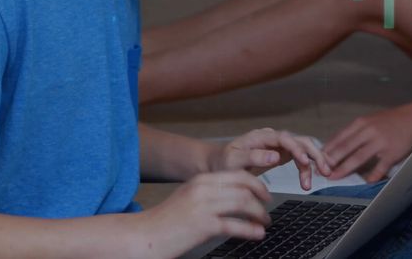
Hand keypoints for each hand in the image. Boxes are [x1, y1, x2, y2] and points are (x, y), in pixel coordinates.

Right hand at [134, 171, 270, 256]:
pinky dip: (250, 230)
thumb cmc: (165, 222)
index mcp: (200, 180)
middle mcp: (203, 189)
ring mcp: (203, 206)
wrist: (143, 236)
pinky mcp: (203, 225)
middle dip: (262, 198)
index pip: (237, 175)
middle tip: (268, 209)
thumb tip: (233, 199)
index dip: (256, 183)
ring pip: (243, 203)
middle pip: (244, 187)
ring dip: (259, 214)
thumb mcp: (188, 199)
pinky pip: (235, 225)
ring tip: (265, 224)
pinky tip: (257, 234)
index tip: (264, 194)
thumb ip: (208, 195)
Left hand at [207, 128, 332, 190]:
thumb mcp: (234, 161)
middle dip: (314, 153)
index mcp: (261, 137)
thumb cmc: (224, 162)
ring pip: (303, 149)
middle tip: (325, 169)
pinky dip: (307, 167)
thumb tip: (275, 156)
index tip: (305, 162)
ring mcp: (278, 145)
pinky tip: (310, 178)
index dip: (297, 149)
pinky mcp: (281, 154)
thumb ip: (254, 157)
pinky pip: (299, 158)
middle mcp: (272, 138)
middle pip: (299, 140)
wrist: (219, 164)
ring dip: (314, 161)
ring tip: (322, 176)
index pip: (284, 138)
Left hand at [323, 104, 411, 182]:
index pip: (339, 138)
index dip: (327, 150)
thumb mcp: (370, 121)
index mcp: (361, 123)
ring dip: (345, 169)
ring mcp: (380, 143)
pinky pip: (379, 167)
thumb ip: (354, 133)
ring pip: (358, 158)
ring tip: (335, 177)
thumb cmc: (389, 122)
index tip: (316, 159)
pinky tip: (365, 182)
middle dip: (331, 161)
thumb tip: (336, 146)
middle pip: (346, 148)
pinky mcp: (392, 153)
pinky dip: (372, 176)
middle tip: (321, 171)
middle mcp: (369, 132)